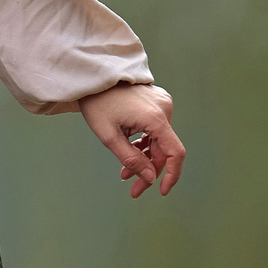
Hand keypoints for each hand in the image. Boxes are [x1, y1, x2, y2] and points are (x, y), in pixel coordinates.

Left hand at [79, 81, 184, 197]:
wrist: (92, 76)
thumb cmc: (97, 103)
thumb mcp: (109, 136)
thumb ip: (131, 159)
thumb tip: (151, 178)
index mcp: (155, 118)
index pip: (175, 153)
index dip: (171, 175)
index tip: (160, 191)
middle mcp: (164, 109)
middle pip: (163, 150)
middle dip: (149, 171)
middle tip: (133, 189)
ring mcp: (162, 104)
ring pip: (159, 141)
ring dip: (144, 158)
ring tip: (125, 173)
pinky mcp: (156, 102)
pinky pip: (155, 130)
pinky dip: (145, 144)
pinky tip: (131, 153)